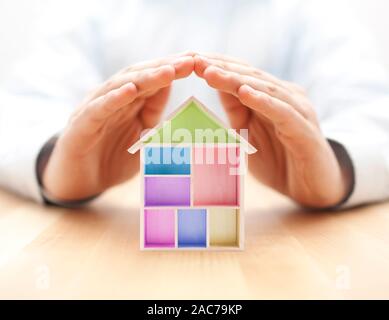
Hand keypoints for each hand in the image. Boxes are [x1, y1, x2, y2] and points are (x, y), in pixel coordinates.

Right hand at [42, 55, 193, 200]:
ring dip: (144, 78)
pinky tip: (130, 90)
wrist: (80, 182)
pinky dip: (113, 99)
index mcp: (128, 102)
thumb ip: (153, 115)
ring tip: (167, 72)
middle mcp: (112, 100)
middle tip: (190, 61)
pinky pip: (98, 109)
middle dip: (165, 68)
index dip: (174, 70)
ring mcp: (95, 110)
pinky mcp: (80, 126)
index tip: (198, 62)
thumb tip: (170, 92)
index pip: (152, 80)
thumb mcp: (141, 137)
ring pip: (120, 87)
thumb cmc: (112, 159)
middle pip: (139, 77)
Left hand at [194, 53, 351, 207]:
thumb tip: (216, 86)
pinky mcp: (305, 131)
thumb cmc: (279, 161)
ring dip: (237, 80)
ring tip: (212, 73)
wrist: (314, 189)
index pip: (243, 74)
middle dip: (222, 68)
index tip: (190, 59)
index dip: (218, 66)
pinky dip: (264, 102)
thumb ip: (237, 111)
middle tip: (195, 60)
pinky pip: (283, 113)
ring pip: (266, 90)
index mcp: (272, 97)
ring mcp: (298, 112)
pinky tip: (245, 93)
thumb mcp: (249, 134)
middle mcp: (287, 98)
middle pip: (252, 77)